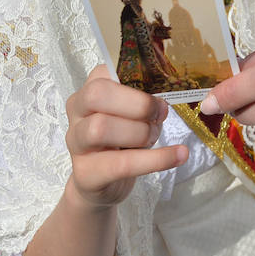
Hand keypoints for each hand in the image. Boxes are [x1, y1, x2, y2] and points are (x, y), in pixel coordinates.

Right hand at [63, 65, 187, 210]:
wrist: (100, 183)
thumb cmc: (120, 141)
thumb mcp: (131, 115)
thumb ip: (142, 101)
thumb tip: (165, 98)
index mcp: (88, 91)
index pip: (104, 72)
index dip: (137, 79)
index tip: (159, 92)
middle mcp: (76, 114)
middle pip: (96, 95)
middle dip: (137, 104)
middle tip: (159, 115)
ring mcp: (76, 144)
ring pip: (101, 128)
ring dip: (140, 132)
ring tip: (155, 137)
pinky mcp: (86, 173)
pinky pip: (121, 164)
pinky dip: (156, 159)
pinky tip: (178, 155)